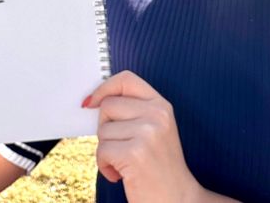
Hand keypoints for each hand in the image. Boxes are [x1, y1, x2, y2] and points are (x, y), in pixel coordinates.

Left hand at [83, 70, 203, 202]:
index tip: (92, 102)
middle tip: (120, 146)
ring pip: (102, 130)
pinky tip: (121, 175)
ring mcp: (147, 133)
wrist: (177, 199)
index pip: (126, 79)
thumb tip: (92, 101)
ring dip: (106, 151)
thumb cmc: (159, 167)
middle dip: (105, 128)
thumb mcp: (154, 130)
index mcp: (161, 105)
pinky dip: (105, 166)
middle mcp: (157, 115)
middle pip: (108, 105)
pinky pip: (102, 151)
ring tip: (124, 163)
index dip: (104, 88)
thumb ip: (132, 111)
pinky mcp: (135, 153)